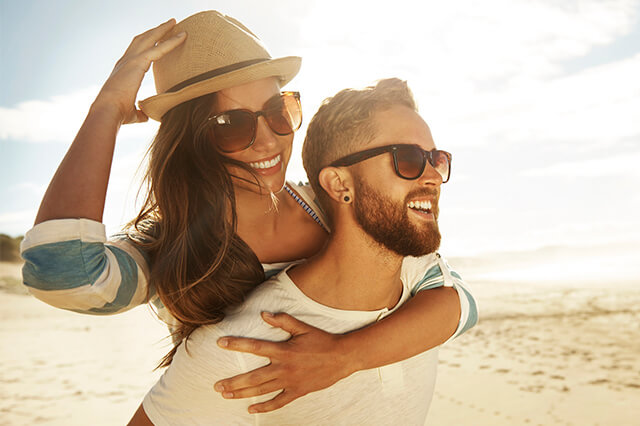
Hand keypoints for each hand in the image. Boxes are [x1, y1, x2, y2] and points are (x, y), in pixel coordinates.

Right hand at [94, 18, 185, 123]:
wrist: (108, 111)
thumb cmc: (117, 114)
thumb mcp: (131, 113)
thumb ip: (140, 112)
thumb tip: (145, 116)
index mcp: (123, 70)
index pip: (137, 52)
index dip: (148, 44)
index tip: (159, 38)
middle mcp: (126, 61)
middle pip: (143, 39)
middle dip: (156, 30)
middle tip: (170, 23)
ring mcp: (131, 60)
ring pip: (149, 38)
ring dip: (163, 29)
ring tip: (175, 22)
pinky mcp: (138, 63)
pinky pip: (158, 49)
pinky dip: (171, 42)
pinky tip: (182, 36)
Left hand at [214, 312, 354, 412]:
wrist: (343, 358)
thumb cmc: (322, 340)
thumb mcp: (303, 327)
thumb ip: (283, 321)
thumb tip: (263, 314)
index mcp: (284, 351)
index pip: (255, 347)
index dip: (236, 344)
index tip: (220, 343)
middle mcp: (285, 368)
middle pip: (253, 377)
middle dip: (233, 382)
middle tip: (216, 385)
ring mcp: (291, 382)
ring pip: (262, 391)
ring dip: (243, 394)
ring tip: (226, 395)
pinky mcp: (298, 391)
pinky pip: (279, 402)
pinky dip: (264, 407)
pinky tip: (251, 409)